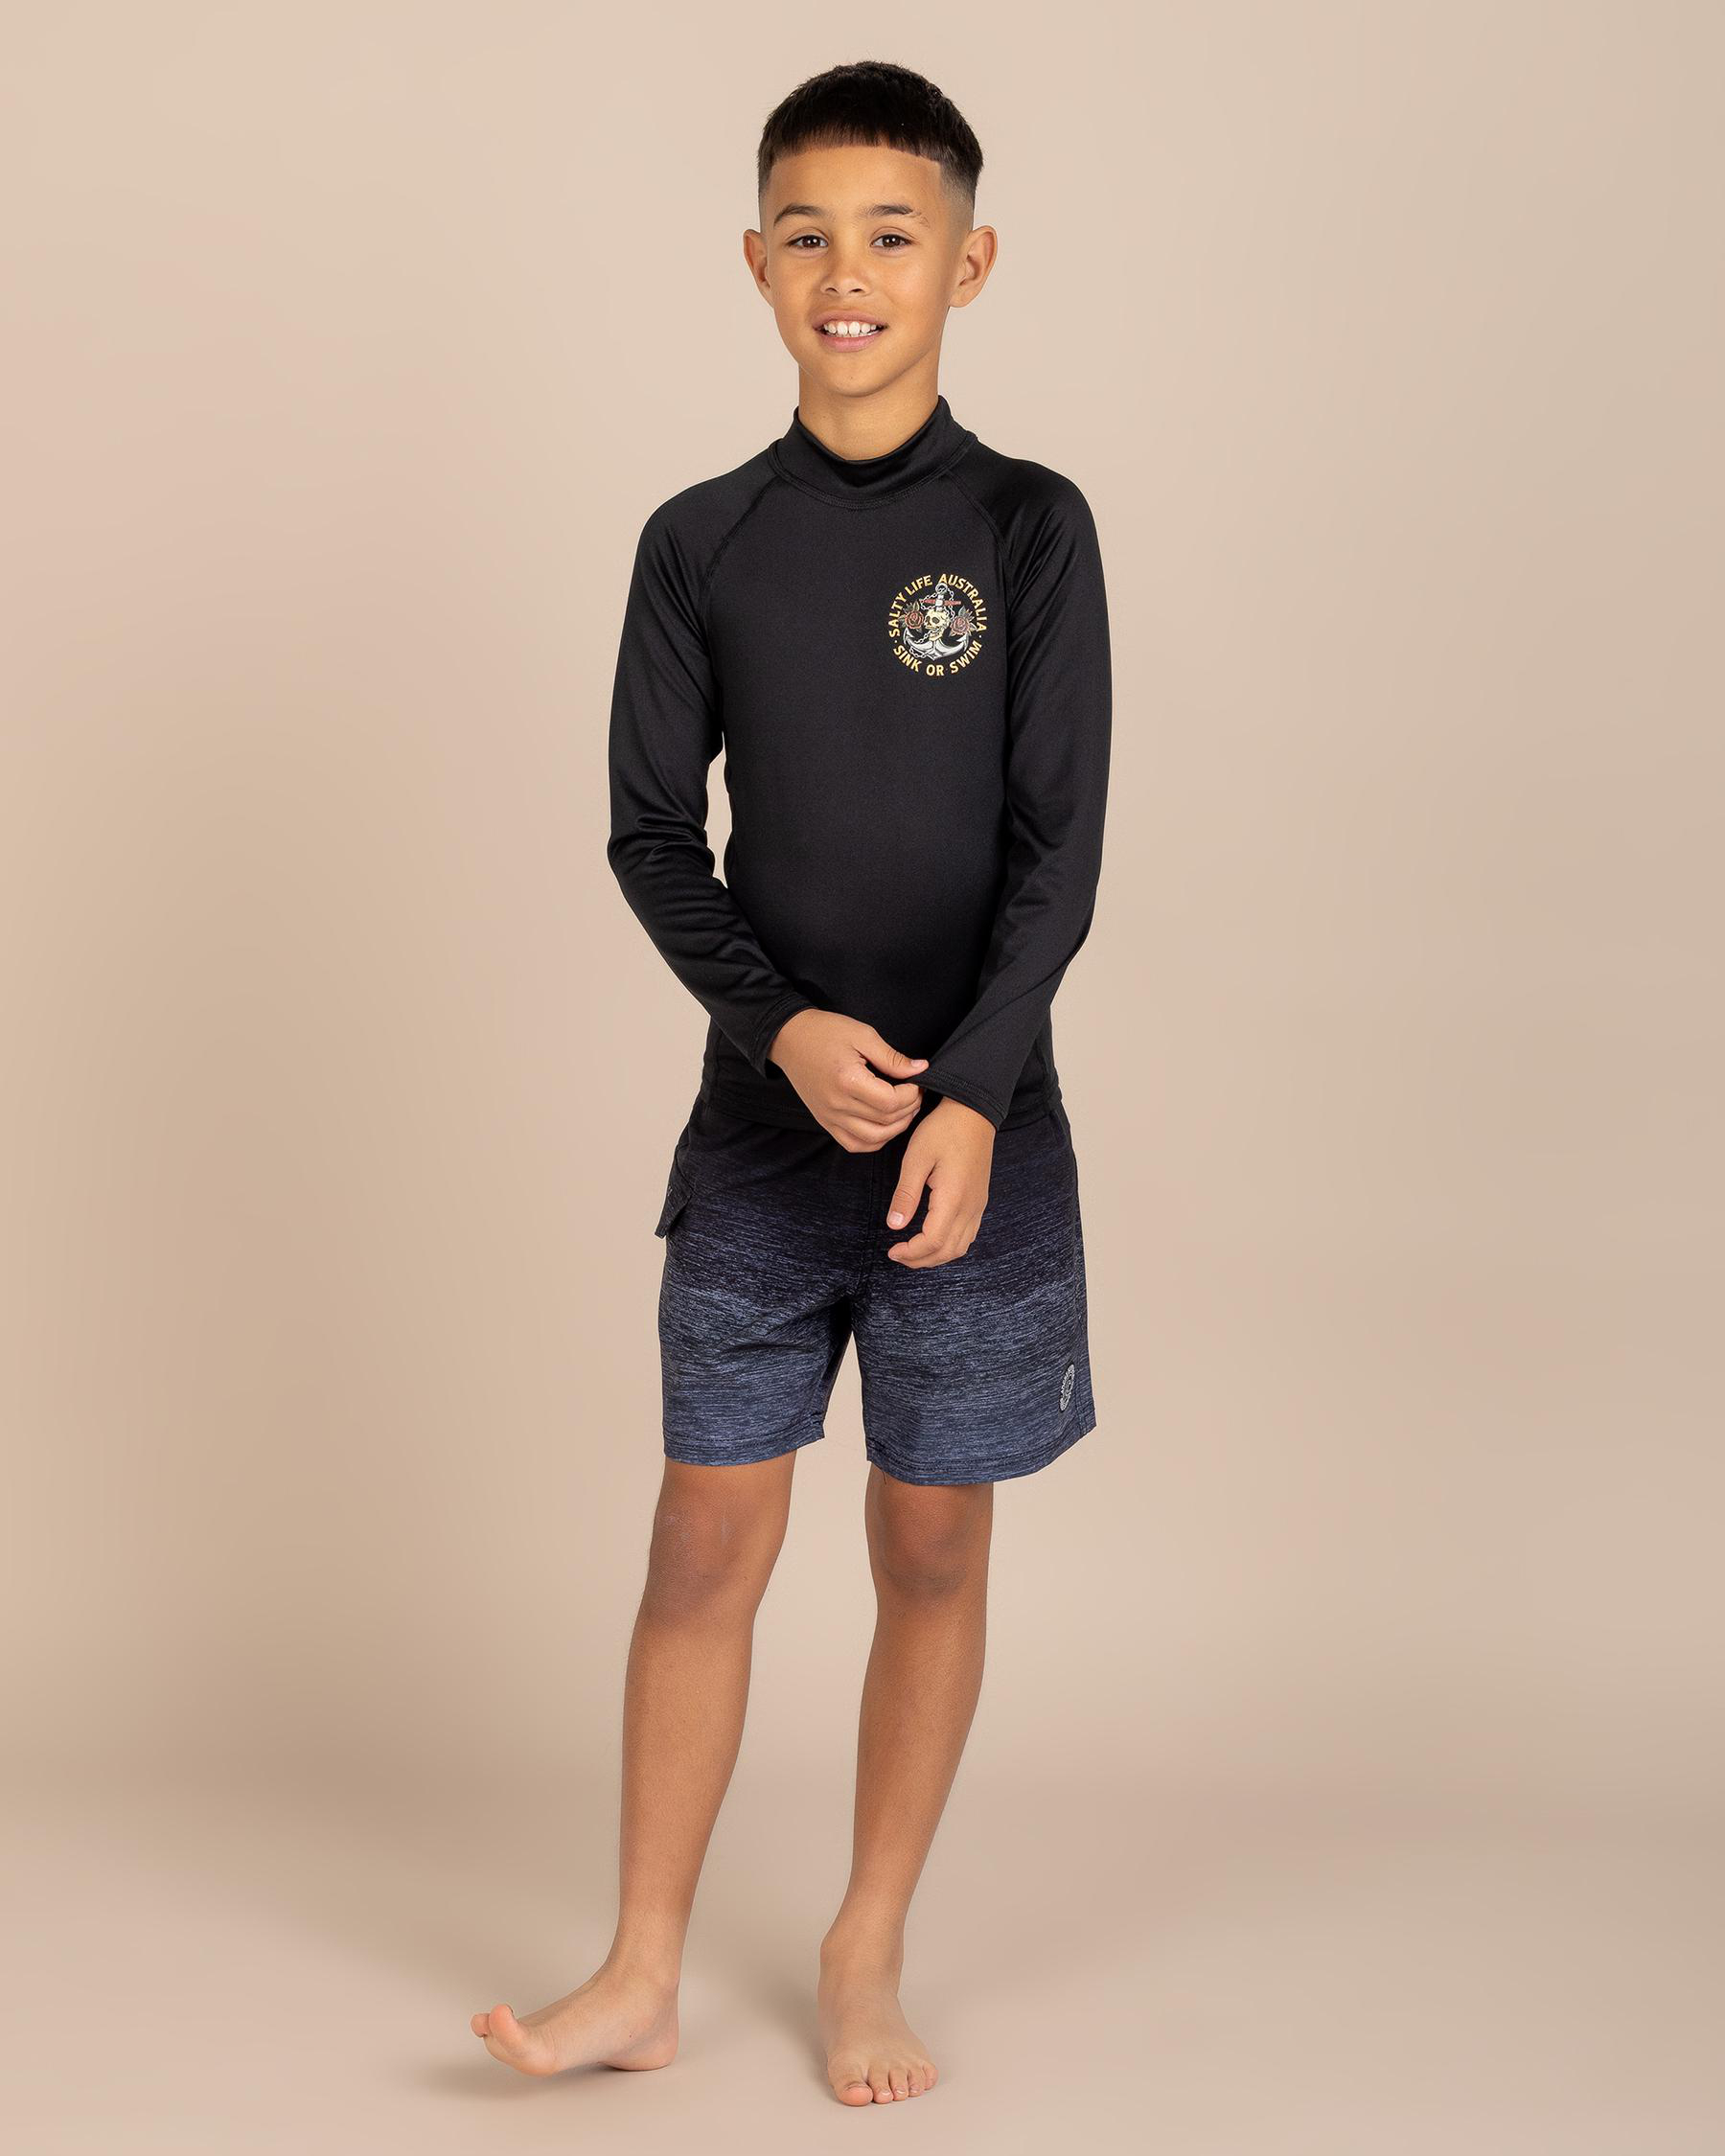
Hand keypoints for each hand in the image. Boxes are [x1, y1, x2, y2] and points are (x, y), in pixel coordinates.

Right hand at [767, 1009, 927, 1150]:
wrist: (790, 1039)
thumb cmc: (825, 1032)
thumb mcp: (863, 1035)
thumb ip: (892, 1057)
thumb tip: (920, 1069)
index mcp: (847, 1081)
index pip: (890, 1102)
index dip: (912, 1095)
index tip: (917, 1082)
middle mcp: (837, 1104)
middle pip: (885, 1121)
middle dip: (909, 1109)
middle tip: (916, 1094)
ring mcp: (829, 1117)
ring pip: (873, 1139)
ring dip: (896, 1128)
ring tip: (904, 1110)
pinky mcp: (825, 1122)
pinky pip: (854, 1144)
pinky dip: (874, 1141)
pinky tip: (884, 1125)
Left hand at [883, 1096, 994, 1267]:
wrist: (973, 1111)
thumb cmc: (942, 1130)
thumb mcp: (916, 1158)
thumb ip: (906, 1194)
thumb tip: (893, 1226)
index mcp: (953, 1198)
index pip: (933, 1241)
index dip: (912, 1253)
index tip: (892, 1250)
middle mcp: (970, 1207)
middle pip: (948, 1251)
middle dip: (921, 1260)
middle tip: (898, 1255)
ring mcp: (978, 1205)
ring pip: (961, 1247)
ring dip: (936, 1255)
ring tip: (913, 1251)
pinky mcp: (979, 1200)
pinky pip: (968, 1234)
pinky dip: (949, 1245)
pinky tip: (932, 1237)